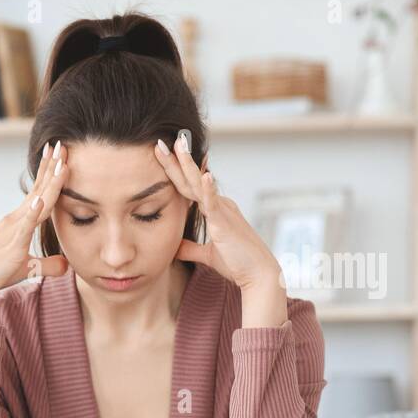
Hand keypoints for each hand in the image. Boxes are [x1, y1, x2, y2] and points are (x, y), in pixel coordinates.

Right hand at [0, 139, 71, 312]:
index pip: (39, 192)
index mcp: (20, 221)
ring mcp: (14, 229)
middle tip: (62, 143)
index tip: (60, 155)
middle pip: (39, 189)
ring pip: (37, 202)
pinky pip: (25, 226)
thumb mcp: (28, 268)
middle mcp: (16, 219)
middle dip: (52, 166)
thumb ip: (48, 265)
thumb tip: (67, 265)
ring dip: (50, 182)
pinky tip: (40, 199)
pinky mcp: (13, 245)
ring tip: (60, 163)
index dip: (50, 173)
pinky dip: (33, 212)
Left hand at [155, 131, 284, 303]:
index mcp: (215, 210)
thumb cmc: (237, 263)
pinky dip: (209, 189)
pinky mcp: (226, 222)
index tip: (160, 157)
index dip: (174, 173)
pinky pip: (215, 203)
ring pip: (200, 185)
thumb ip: (191, 248)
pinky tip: (204, 175)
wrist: (258, 275)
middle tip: (160, 142)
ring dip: (188, 165)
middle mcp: (219, 205)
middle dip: (175, 161)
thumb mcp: (208, 254)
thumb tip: (174, 247)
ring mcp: (223, 211)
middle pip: (191, 180)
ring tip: (177, 145)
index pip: (189, 188)